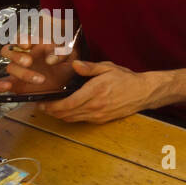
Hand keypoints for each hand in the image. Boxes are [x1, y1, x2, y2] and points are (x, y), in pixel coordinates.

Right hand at [0, 35, 76, 94]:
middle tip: (29, 62)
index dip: (21, 40)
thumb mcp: (70, 57)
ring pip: (9, 67)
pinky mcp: (13, 84)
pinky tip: (7, 87)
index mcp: (36, 45)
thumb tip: (51, 60)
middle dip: (17, 56)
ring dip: (21, 73)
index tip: (27, 46)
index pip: (21, 38)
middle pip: (9, 51)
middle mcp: (23, 56)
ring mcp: (18, 70)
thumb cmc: (66, 65)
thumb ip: (63, 53)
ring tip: (39, 79)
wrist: (64, 83)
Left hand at [42, 60, 157, 123]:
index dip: (51, 106)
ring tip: (52, 109)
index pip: (66, 104)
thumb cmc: (126, 78)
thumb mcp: (108, 67)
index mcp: (95, 91)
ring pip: (71, 119)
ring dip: (60, 115)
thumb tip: (74, 64)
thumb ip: (90, 67)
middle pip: (65, 114)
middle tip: (43, 106)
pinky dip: (71, 116)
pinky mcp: (101, 120)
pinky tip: (69, 110)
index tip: (42, 103)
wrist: (143, 92)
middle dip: (51, 112)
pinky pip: (80, 120)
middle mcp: (95, 106)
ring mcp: (98, 115)